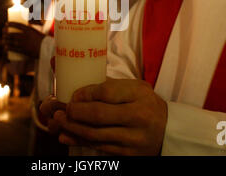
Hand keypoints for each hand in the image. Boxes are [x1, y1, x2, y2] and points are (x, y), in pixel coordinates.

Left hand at [2, 22, 45, 58]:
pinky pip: (14, 49)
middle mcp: (25, 36)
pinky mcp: (24, 50)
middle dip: (6, 33)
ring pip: (12, 41)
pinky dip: (9, 48)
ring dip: (6, 41)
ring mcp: (24, 43)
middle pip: (12, 34)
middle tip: (4, 33)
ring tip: (4, 40)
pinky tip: (5, 48)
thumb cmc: (42, 40)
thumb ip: (30, 30)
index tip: (6, 24)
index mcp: (29, 30)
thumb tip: (25, 27)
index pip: (17, 25)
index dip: (11, 24)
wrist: (47, 49)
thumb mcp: (36, 33)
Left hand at [41, 79, 167, 155]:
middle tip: (61, 109)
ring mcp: (134, 139)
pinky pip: (99, 148)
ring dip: (72, 128)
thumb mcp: (133, 88)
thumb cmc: (143, 103)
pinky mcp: (128, 154)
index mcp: (139, 95)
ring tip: (58, 121)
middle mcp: (139, 117)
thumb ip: (106, 84)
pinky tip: (66, 135)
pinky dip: (79, 141)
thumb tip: (68, 72)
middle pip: (99, 115)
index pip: (107, 92)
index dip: (85, 94)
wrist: (167, 130)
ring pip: (96, 135)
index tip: (73, 95)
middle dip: (75, 113)